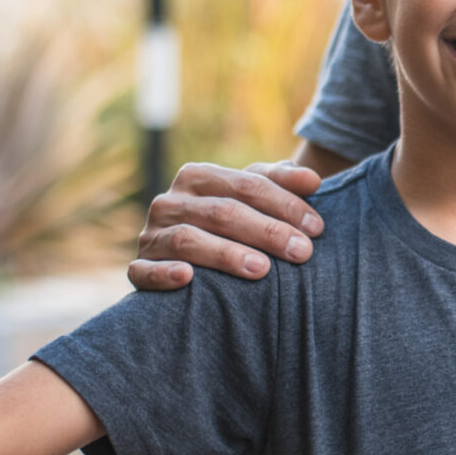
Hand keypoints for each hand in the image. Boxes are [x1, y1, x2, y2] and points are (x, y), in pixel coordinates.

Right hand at [128, 161, 324, 291]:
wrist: (182, 259)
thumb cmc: (232, 225)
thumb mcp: (254, 198)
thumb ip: (281, 183)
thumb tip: (313, 180)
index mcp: (198, 177)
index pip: (247, 185)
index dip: (285, 204)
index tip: (317, 228)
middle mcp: (170, 201)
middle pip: (222, 212)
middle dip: (266, 231)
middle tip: (302, 252)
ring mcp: (151, 235)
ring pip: (188, 240)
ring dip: (226, 254)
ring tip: (262, 269)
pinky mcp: (138, 268)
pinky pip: (144, 272)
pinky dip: (164, 274)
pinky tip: (188, 278)